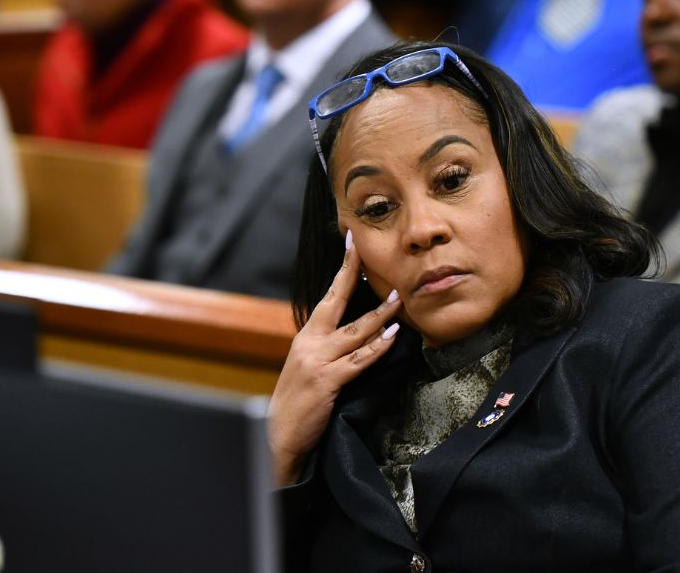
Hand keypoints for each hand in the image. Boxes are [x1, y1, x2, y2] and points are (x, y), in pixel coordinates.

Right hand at [268, 230, 402, 485]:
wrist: (279, 437)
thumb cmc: (298, 404)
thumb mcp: (307, 368)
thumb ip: (326, 348)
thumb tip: (353, 330)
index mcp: (306, 338)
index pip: (327, 297)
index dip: (341, 270)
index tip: (351, 243)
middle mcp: (309, 343)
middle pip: (335, 301)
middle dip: (351, 273)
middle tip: (366, 249)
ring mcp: (317, 361)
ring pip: (354, 331)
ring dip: (380, 314)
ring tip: (399, 298)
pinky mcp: (327, 381)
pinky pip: (358, 360)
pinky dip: (377, 347)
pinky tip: (392, 336)